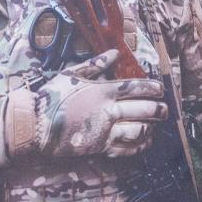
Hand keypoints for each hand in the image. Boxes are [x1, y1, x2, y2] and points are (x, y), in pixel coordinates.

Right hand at [10, 49, 167, 159]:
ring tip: (155, 125)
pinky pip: (126, 148)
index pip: (135, 87)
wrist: (36, 124)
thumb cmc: (52, 96)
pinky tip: (144, 141)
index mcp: (102, 90)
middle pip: (142, 109)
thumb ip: (96, 63)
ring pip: (138, 129)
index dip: (152, 88)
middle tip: (165, 109)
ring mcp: (105, 130)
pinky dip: (139, 145)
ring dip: (150, 127)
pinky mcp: (99, 146)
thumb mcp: (72, 74)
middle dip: (158, 109)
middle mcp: (107, 110)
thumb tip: (114, 53)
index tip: (161, 89)